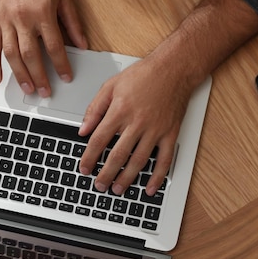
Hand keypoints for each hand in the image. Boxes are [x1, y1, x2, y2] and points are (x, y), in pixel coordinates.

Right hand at [0, 0, 86, 96]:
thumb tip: (82, 44)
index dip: (61, 64)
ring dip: (20, 74)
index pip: (54, 46)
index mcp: (42, 12)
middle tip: (45, 92)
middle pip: (31, 54)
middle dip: (39, 76)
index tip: (66, 77)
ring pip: (12, 54)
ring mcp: (6, 21)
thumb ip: (73, 22)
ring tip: (27, 88)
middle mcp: (23, 18)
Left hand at [78, 51, 196, 196]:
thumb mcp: (111, 85)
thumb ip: (95, 108)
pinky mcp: (170, 133)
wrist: (174, 68)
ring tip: (117, 190)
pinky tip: (150, 188)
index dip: (89, 157)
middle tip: (99, 186)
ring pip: (139, 161)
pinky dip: (157, 176)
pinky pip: (164, 159)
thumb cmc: (143, 74)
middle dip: (106, 174)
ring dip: (127, 179)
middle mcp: (137, 122)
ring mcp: (155, 130)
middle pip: (118, 155)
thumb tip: (83, 129)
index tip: (84, 169)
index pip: (99, 140)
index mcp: (120, 110)